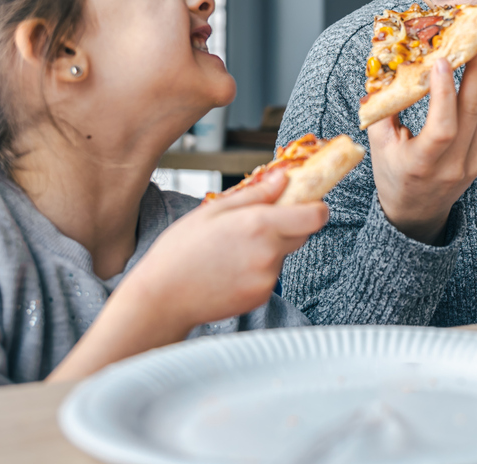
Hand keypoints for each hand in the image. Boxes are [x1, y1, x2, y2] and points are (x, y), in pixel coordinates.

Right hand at [49, 171, 327, 380]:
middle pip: (302, 233)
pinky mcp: (261, 296)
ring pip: (283, 254)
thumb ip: (255, 194)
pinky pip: (270, 274)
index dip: (315, 206)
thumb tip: (283, 178)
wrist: (161, 299)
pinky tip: (228, 269)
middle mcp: (269, 253)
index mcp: (260, 225)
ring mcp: (267, 278)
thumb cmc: (179, 250)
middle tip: (256, 223)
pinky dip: (257, 269)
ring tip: (231, 250)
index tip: (305, 200)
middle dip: (288, 224)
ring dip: (269, 248)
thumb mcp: (213, 211)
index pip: (316, 215)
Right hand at [367, 40, 476, 243]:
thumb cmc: (393, 176)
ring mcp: (473, 163)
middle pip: (473, 112)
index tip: (443, 59)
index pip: (443, 127)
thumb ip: (382, 110)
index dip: (445, 93)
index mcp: (424, 165)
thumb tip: (383, 69)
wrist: (417, 213)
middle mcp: (454, 165)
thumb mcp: (379, 146)